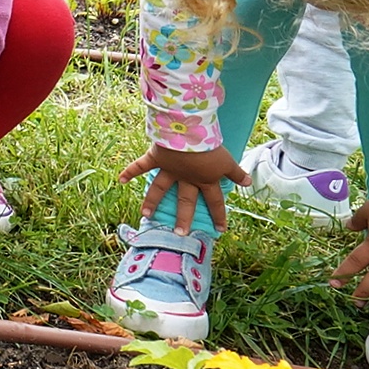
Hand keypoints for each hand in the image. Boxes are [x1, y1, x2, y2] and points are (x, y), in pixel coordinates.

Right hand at [118, 142, 250, 233]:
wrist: (189, 134)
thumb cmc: (210, 148)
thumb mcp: (227, 160)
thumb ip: (236, 172)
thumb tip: (248, 182)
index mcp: (205, 180)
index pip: (214, 201)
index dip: (219, 215)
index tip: (220, 230)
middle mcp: (186, 179)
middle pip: (186, 201)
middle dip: (184, 218)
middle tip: (179, 233)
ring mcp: (170, 170)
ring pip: (160, 189)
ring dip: (152, 201)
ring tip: (145, 215)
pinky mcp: (157, 159)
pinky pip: (141, 166)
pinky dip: (130, 171)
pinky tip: (120, 179)